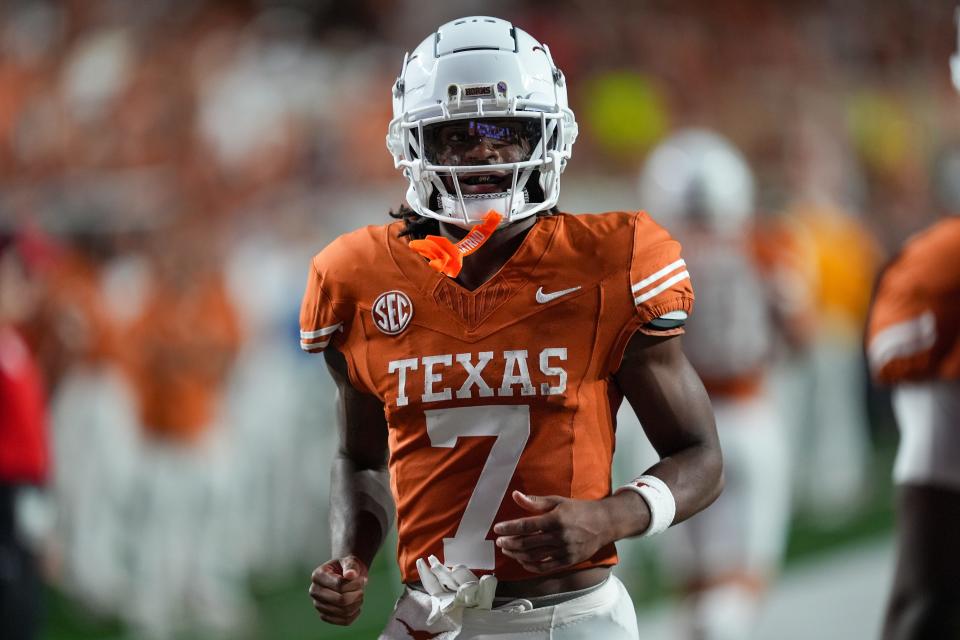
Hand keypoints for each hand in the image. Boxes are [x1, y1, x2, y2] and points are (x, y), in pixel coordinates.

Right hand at [309, 555, 368, 624]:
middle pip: (341, 600)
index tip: (361, 580)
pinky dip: (355, 614)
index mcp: (317, 575)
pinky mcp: (325, 616)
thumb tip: (350, 575)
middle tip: (362, 589)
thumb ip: (351, 566)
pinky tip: (356, 604)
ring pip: (344, 612)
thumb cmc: (347, 567)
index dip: (355, 584)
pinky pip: (344, 621)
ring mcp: (318, 605)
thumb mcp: (350, 561)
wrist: (345, 576)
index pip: (339, 585)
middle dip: (357, 594)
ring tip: (360, 595)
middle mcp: (314, 591)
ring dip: (357, 603)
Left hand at [494, 490, 649, 573]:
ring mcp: (564, 551)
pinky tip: (522, 561)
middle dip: (510, 543)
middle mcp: (559, 537)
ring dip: (517, 555)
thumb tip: (515, 495)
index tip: (497, 529)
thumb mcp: (558, 501)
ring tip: (507, 551)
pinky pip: (545, 567)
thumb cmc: (579, 510)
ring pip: (534, 557)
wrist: (604, 523)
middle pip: (528, 544)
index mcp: (556, 519)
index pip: (527, 526)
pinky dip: (531, 566)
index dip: (510, 528)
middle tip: (500, 542)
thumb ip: (536, 501)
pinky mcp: (568, 561)